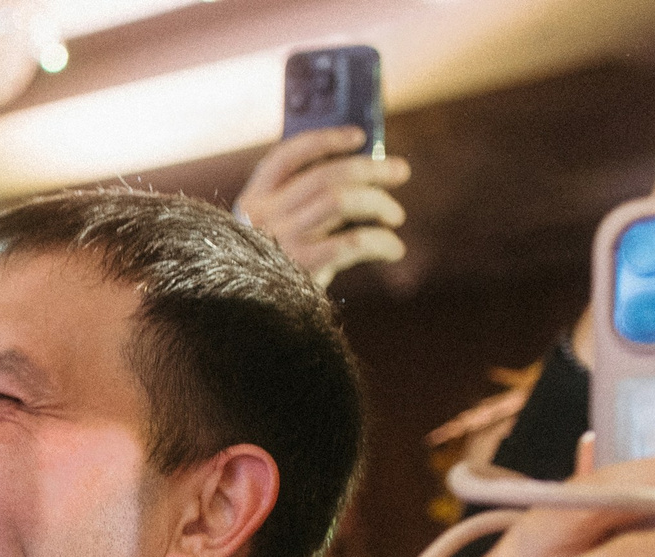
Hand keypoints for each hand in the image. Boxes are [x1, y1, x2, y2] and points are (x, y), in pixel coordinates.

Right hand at [236, 126, 410, 287]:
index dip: (326, 140)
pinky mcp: (301, 267)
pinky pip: (353, 242)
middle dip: (371, 169)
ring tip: (395, 216)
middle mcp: (264, 216)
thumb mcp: (274, 232)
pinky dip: (381, 242)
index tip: (359, 136)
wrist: (255, 322)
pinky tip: (394, 249)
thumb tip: (361, 175)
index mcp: (253, 201)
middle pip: (326, 176)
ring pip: (342, 200)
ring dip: (379, 203)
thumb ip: (298, 204)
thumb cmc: (274, 272)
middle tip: (400, 172)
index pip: (287, 156)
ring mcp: (281, 240)